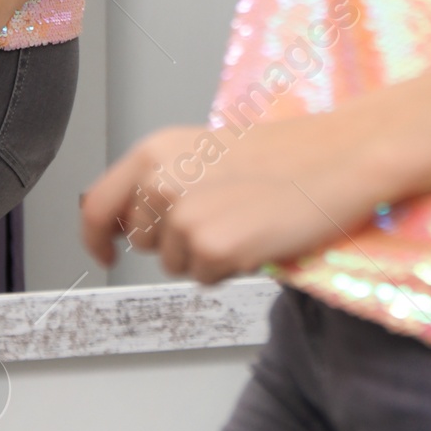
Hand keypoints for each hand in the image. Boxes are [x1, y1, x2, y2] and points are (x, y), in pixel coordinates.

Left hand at [81, 113, 380, 283]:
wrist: (334, 160)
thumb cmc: (280, 156)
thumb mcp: (201, 153)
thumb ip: (158, 180)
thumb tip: (123, 223)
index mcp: (153, 151)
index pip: (96, 205)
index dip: (96, 238)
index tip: (105, 255)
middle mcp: (158, 181)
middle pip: (141, 242)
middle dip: (174, 241)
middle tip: (223, 215)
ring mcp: (183, 216)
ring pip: (174, 264)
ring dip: (203, 255)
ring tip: (243, 220)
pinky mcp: (211, 248)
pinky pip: (206, 280)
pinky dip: (229, 269)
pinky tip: (255, 237)